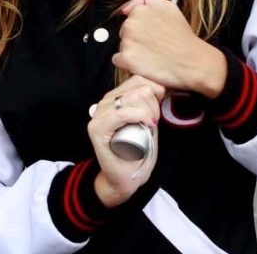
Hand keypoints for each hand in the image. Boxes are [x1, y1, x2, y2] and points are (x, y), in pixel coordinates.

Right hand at [87, 75, 164, 206]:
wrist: (126, 178)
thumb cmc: (138, 151)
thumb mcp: (148, 120)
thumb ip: (150, 102)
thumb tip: (159, 84)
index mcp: (115, 97)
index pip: (138, 79)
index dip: (155, 91)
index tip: (159, 110)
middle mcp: (104, 102)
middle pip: (139, 87)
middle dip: (154, 104)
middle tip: (153, 122)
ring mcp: (98, 114)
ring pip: (133, 98)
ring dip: (149, 112)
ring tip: (148, 127)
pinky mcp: (96, 129)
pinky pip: (122, 113)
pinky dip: (139, 116)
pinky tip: (148, 125)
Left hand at [113, 0, 226, 97]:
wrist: (192, 62)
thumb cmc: (183, 39)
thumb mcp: (169, 7)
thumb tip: (126, 8)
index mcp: (139, 11)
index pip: (130, 19)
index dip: (142, 28)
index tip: (152, 34)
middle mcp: (131, 24)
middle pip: (124, 33)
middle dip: (136, 39)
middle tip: (154, 45)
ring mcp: (128, 42)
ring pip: (122, 47)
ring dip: (133, 52)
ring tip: (152, 54)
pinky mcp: (127, 59)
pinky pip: (118, 60)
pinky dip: (128, 64)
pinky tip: (144, 63)